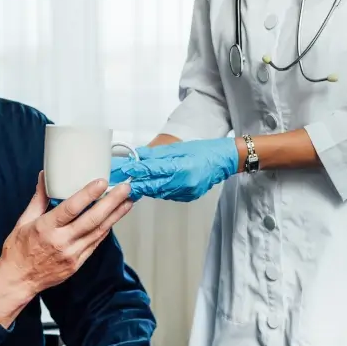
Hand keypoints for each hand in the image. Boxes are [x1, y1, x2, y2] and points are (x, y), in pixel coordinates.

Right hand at [0, 173, 133, 323]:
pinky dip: (105, 230)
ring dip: (115, 216)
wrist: (18, 280)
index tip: (102, 182)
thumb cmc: (18, 250)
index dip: (88, 194)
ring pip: (98, 232)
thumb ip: (38, 199)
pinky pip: (95, 243)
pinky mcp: (77, 263)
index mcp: (45, 228)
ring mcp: (71, 254)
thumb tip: (44, 177)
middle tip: (125, 189)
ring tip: (127, 202)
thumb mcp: (23, 221)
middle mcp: (61, 242)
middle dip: (112, 203)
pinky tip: (113, 219)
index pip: (71, 208)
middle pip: (92, 220)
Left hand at [111, 138, 239, 201]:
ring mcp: (186, 192)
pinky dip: (159, 190)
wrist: (223, 161)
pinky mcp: (187, 197)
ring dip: (146, 188)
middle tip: (123, 182)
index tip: (125, 169)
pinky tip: (154, 185)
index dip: (137, 170)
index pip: (153, 170)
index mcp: (181, 168)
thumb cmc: (204, 151)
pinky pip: (168, 194)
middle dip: (137, 184)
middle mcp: (183, 183)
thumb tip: (138, 156)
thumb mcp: (178, 148)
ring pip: (159, 192)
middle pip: (153, 186)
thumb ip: (157, 154)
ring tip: (134, 183)